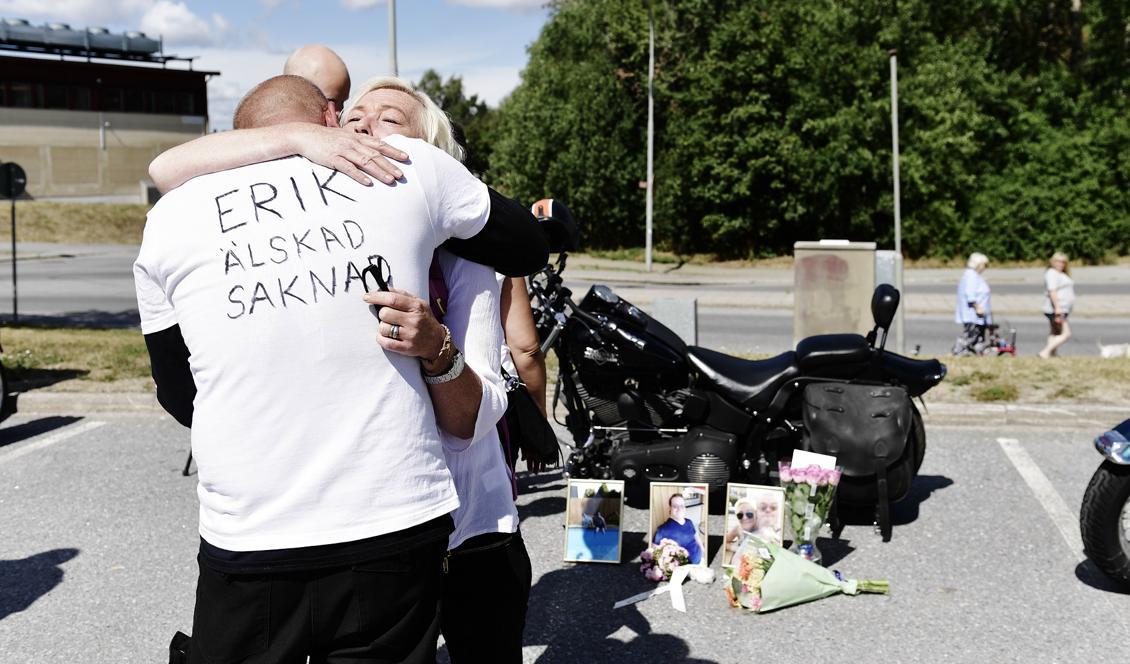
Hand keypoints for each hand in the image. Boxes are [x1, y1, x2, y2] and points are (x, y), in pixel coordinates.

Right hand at [290, 124, 407, 185]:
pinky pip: (348, 168)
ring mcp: (343, 150)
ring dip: (379, 171)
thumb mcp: (345, 137)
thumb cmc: (326, 138)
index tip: (406, 158)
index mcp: (357, 138)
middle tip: (402, 175)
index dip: (394, 150)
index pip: (379, 144)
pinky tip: (368, 183)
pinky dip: (358, 176)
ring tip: (391, 180)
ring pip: (365, 162)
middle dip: (390, 165)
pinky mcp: (333, 158)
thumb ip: (359, 143)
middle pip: (375, 155)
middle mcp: (353, 143)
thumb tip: (373, 151)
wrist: (304, 134)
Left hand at [362, 288, 445, 359]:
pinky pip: (385, 342)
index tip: (366, 297)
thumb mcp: (418, 303)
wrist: (437, 341)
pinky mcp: (407, 348)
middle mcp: (414, 320)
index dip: (376, 297)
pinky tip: (386, 336)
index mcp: (417, 306)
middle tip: (387, 316)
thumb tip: (383, 288)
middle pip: (385, 313)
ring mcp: (411, 335)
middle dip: (381, 313)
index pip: (392, 299)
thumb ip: (402, 294)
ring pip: (383, 328)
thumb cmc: (424, 319)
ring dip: (382, 327)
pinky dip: (381, 338)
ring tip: (391, 327)